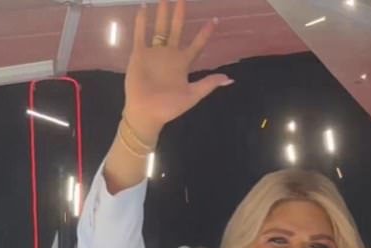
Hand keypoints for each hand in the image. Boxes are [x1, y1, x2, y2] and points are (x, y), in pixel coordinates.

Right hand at [124, 0, 233, 137]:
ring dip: (162, 13)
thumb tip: (230, 79)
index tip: (214, 20)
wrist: (146, 113)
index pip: (197, 44)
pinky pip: (140, 34)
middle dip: (180, 13)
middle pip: (177, 29)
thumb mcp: (192, 96)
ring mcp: (154, 53)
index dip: (205, 33)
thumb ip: (208, 84)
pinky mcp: (139, 54)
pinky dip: (141, 20)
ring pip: (160, 28)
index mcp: (183, 63)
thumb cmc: (169, 107)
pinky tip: (144, 6)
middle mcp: (170, 55)